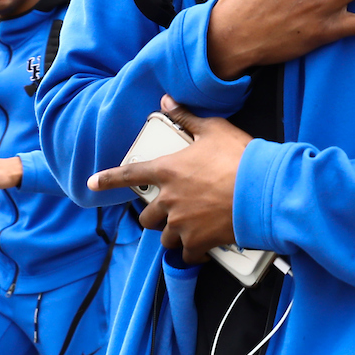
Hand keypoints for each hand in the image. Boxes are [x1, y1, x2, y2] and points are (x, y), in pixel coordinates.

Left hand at [88, 96, 247, 264]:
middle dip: (155, 216)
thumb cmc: (238, 157)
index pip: (129, 174)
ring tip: (188, 229)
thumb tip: (167, 101)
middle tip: (170, 212)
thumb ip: (187, 117)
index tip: (93, 183)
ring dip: (173, 234)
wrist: (262, 190)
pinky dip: (192, 252)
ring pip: (165, 237)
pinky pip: (186, 254)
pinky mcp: (198, 241)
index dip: (108, 179)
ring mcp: (181, 223)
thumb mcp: (213, 129)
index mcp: (168, 170)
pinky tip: (201, 248)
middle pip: (147, 216)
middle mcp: (169, 199)